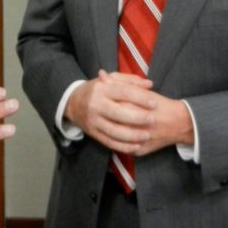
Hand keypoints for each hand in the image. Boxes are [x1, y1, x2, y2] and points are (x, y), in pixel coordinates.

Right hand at [65, 70, 192, 154]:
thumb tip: (149, 84)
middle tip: (152, 119)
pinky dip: (123, 146)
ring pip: (114, 131)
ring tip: (147, 136)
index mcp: (101, 89)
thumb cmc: (97, 90)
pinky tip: (136, 146)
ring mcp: (93, 120)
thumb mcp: (110, 80)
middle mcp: (95, 104)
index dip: (140, 98)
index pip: (123, 92)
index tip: (154, 103)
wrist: (73, 103)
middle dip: (137, 117)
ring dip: (132, 135)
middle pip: (118, 113)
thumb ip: (130, 80)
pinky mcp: (93, 133)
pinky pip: (109, 142)